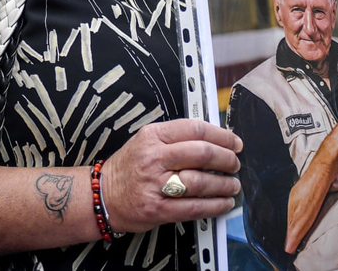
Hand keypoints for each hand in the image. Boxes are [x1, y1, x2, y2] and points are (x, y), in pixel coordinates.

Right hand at [101, 119, 241, 233]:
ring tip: (232, 185)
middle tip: (234, 163)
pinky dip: (215, 206)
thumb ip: (176, 138)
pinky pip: (194, 207)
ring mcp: (155, 184)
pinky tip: (223, 203)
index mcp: (152, 136)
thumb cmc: (128, 168)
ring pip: (201, 181)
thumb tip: (214, 140)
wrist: (103, 196)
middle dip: (226, 159)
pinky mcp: (158, 209)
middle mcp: (153, 158)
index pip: (194, 129)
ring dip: (224, 184)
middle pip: (202, 153)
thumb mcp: (146, 141)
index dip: (221, 135)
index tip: (233, 142)